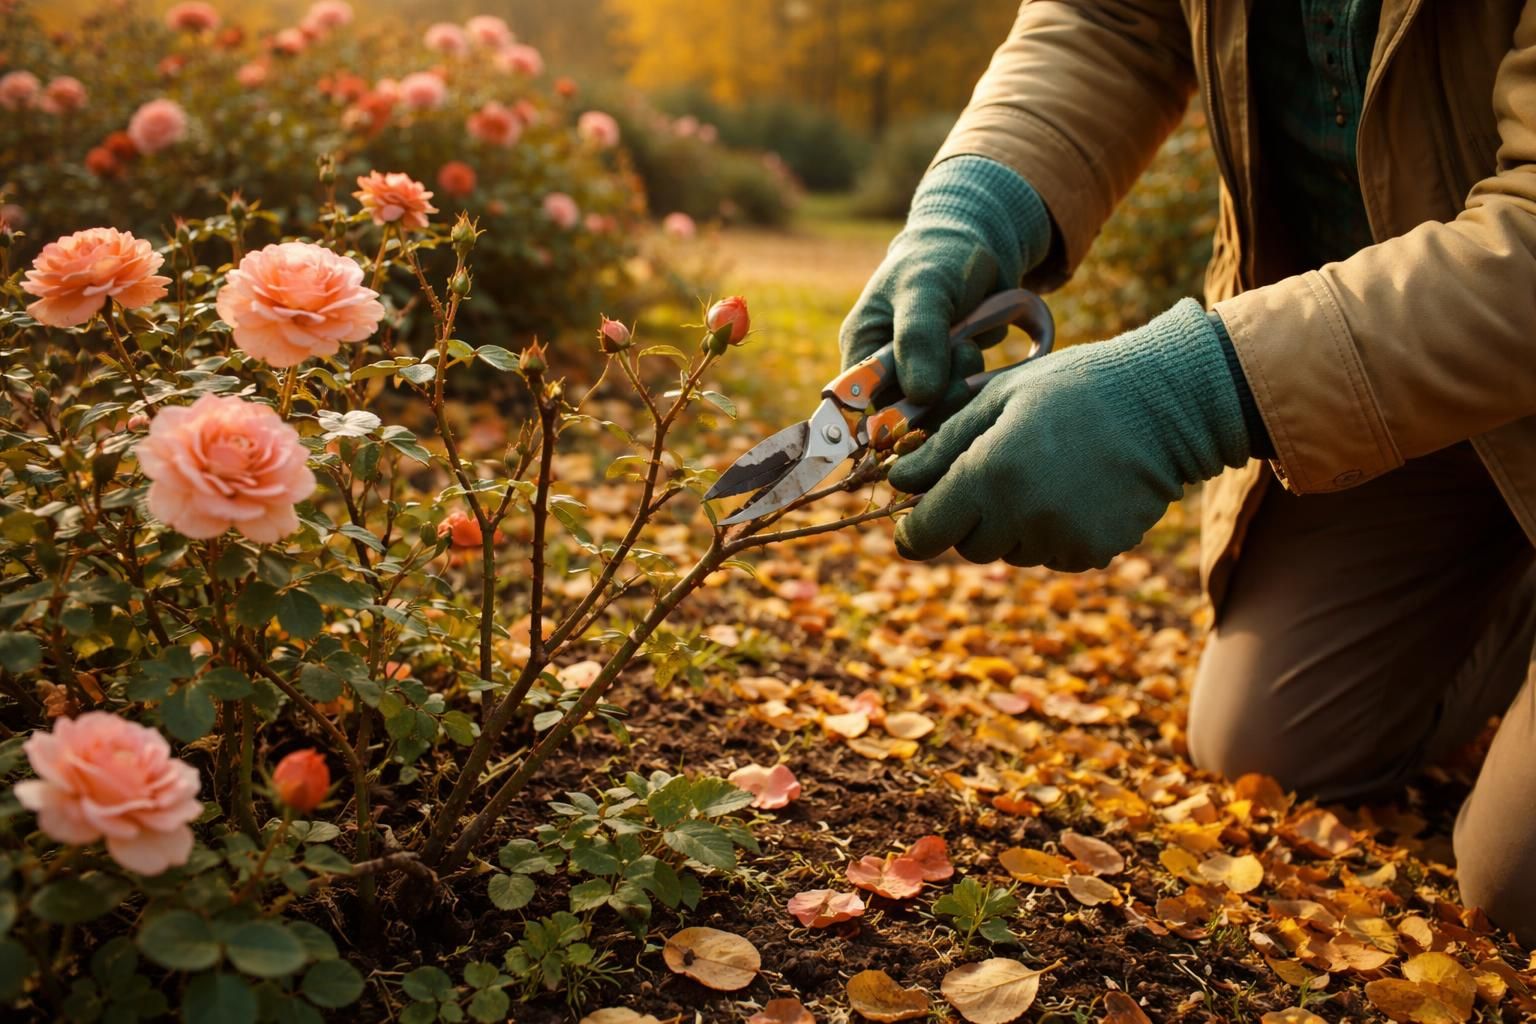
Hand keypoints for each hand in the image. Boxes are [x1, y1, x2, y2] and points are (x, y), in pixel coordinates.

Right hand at [840, 156, 1051, 406]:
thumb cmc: (937, 261)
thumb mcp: (924, 291)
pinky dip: (978, 379)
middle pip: (906, 417)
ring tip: (970, 344)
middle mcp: (885, 372)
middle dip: (940, 394)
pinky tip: (978, 345)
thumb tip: (920, 395)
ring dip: (962, 385)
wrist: (978, 247)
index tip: (926, 400)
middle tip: (963, 353)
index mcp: (861, 351)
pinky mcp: (950, 381)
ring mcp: (919, 379)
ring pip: (939, 412)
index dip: (891, 416)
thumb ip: (919, 339)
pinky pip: (965, 401)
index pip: (862, 407)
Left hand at [888, 301, 1252, 570]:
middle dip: (969, 519)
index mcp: (989, 474)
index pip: (926, 534)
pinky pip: (1052, 554)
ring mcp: (1062, 539)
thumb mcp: (998, 398)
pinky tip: (1074, 490)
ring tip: (1045, 473)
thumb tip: (899, 481)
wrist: (1164, 403)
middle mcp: (1022, 516)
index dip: (914, 530)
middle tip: (996, 474)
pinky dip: (1052, 533)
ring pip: (1011, 552)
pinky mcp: (1094, 552)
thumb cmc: (1072, 387)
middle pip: (968, 546)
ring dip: (1013, 526)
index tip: (914, 521)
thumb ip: (942, 444)